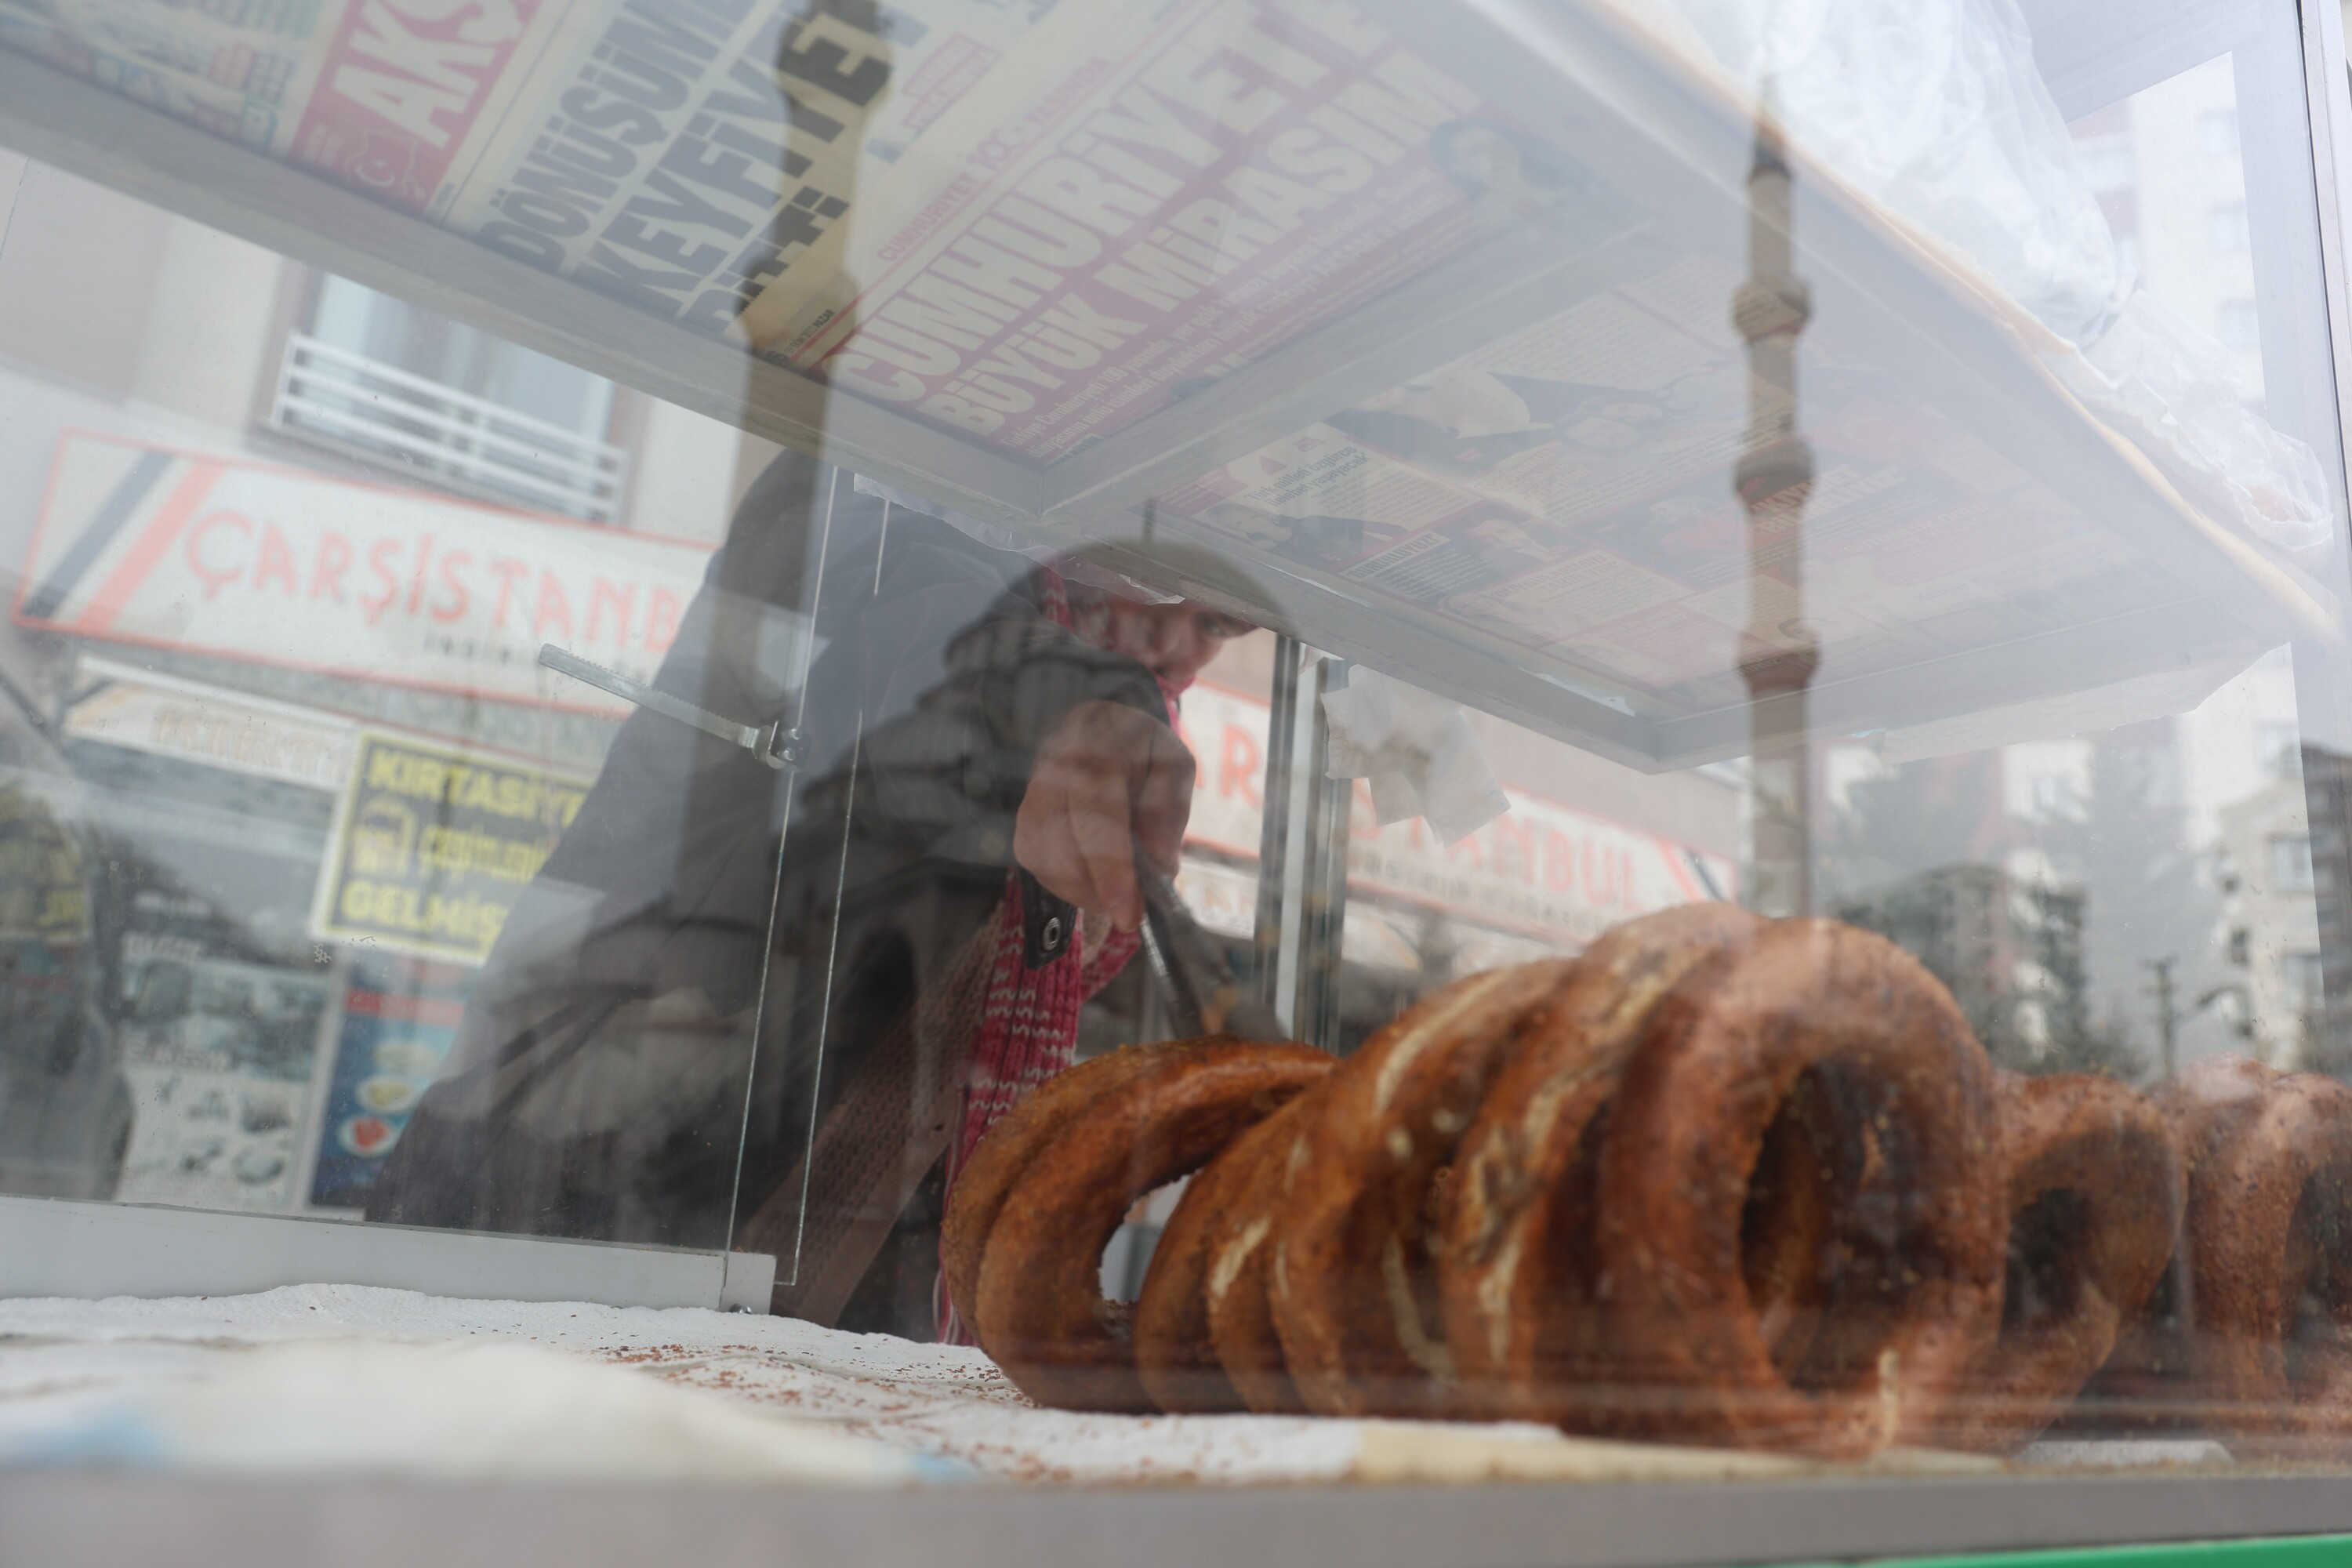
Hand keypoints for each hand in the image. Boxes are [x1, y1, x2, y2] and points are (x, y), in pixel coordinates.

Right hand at [1013, 700, 1193, 931]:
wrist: (1103, 725)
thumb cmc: (1144, 750)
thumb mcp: (1174, 766)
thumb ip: (1169, 812)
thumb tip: (1159, 867)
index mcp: (1097, 747)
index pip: (1096, 814)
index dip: (1111, 870)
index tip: (1129, 914)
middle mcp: (1054, 767)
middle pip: (1061, 845)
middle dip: (1097, 891)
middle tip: (1131, 911)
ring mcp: (1032, 791)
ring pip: (1043, 859)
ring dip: (1081, 890)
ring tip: (1115, 889)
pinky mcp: (1023, 814)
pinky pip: (1033, 861)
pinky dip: (1063, 882)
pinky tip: (1091, 876)